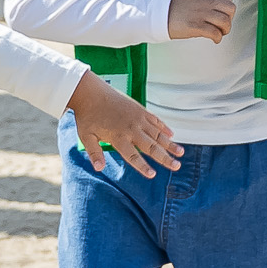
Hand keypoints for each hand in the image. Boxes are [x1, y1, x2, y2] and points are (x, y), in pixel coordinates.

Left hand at [64, 70, 180, 178]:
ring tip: (181, 153)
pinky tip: (171, 135)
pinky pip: (155, 121)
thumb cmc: (87, 116)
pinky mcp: (140, 110)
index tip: (152, 175)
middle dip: (165, 157)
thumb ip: (94, 153)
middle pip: (151, 146)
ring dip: (170, 144)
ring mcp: (138, 118)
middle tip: (176, 166)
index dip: (142, 166)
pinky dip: (164, 128)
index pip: (133, 156)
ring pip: (157, 134)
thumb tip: (98, 169)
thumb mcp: (86, 137)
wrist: (91, 93)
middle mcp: (131, 129)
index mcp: (118, 137)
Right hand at [166, 0, 235, 41]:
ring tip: (219, 33)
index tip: (225, 15)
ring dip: (225, 30)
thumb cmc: (176, 10)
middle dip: (230, 19)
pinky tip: (214, 39)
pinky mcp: (196, 26)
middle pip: (230, 10)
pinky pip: (215, 33)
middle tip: (224, 25)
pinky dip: (217, 38)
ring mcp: (202, 14)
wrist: (161, 15)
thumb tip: (219, 11)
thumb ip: (208, 1)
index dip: (228, 9)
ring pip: (225, 22)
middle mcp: (206, 3)